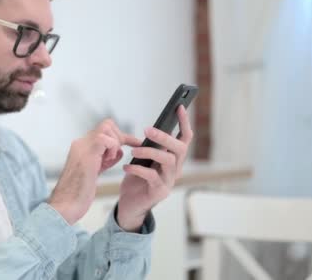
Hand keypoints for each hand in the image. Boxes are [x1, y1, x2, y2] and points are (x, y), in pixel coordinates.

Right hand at [49, 119, 142, 224]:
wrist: (64, 206)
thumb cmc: (78, 194)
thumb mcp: (94, 172)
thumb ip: (104, 160)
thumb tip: (119, 151)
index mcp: (81, 147)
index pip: (104, 131)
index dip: (118, 138)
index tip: (130, 147)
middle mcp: (80, 143)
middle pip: (107, 125)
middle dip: (119, 138)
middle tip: (117, 156)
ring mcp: (82, 147)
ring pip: (106, 127)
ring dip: (115, 143)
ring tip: (109, 160)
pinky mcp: (86, 154)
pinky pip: (105, 139)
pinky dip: (112, 148)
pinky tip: (107, 162)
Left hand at [117, 105, 193, 231]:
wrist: (129, 205)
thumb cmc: (136, 179)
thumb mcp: (142, 159)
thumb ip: (149, 147)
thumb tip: (148, 130)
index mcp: (173, 159)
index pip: (185, 138)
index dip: (184, 122)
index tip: (179, 106)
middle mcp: (175, 169)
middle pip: (179, 148)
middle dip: (164, 137)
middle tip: (146, 130)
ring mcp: (169, 181)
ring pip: (167, 161)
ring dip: (149, 152)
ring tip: (133, 151)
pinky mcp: (159, 192)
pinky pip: (152, 176)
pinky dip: (137, 169)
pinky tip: (126, 168)